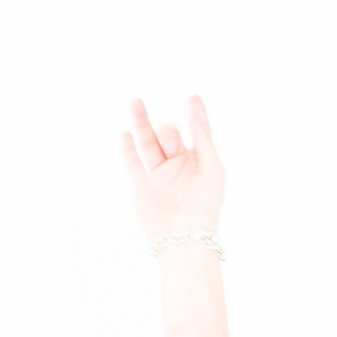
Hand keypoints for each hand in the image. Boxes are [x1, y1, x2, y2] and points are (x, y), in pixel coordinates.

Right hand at [122, 94, 224, 242]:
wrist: (185, 239)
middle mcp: (177, 166)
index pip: (194, 132)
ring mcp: (159, 175)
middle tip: (173, 147)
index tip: (193, 98)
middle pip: (168, 135)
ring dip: (141, 122)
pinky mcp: (142, 186)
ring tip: (136, 102)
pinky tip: (125, 134)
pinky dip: (128, 149)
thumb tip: (195, 105)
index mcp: (197, 162)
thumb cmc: (205, 207)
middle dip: (169, 134)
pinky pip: (133, 163)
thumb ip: (203, 138)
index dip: (194, 115)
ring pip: (148, 143)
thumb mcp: (211, 168)